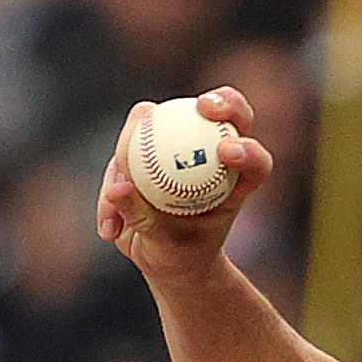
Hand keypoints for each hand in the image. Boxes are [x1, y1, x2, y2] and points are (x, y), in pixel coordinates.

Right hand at [96, 88, 273, 285]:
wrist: (162, 259)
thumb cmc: (179, 256)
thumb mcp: (164, 247)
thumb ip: (144, 218)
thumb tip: (118, 189)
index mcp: (234, 181)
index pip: (252, 157)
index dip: (246, 148)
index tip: (228, 152)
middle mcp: (211, 152)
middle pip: (224, 112)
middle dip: (221, 102)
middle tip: (203, 108)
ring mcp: (179, 143)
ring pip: (154, 123)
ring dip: (128, 162)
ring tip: (121, 219)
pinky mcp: (148, 145)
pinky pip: (123, 151)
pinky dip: (112, 188)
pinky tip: (110, 229)